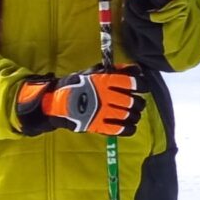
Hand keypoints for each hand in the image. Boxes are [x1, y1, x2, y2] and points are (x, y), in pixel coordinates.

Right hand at [15, 68, 146, 138]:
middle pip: (135, 102)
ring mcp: (103, 112)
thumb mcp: (95, 71)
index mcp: (106, 81)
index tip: (142, 88)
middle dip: (138, 103)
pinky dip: (129, 128)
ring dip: (135, 115)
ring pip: (131, 116)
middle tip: (135, 103)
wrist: (56, 101)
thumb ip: (116, 70)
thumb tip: (137, 70)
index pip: (134, 83)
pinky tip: (129, 125)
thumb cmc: (78, 84)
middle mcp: (107, 96)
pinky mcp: (99, 125)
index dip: (142, 85)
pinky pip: (122, 129)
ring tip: (131, 114)